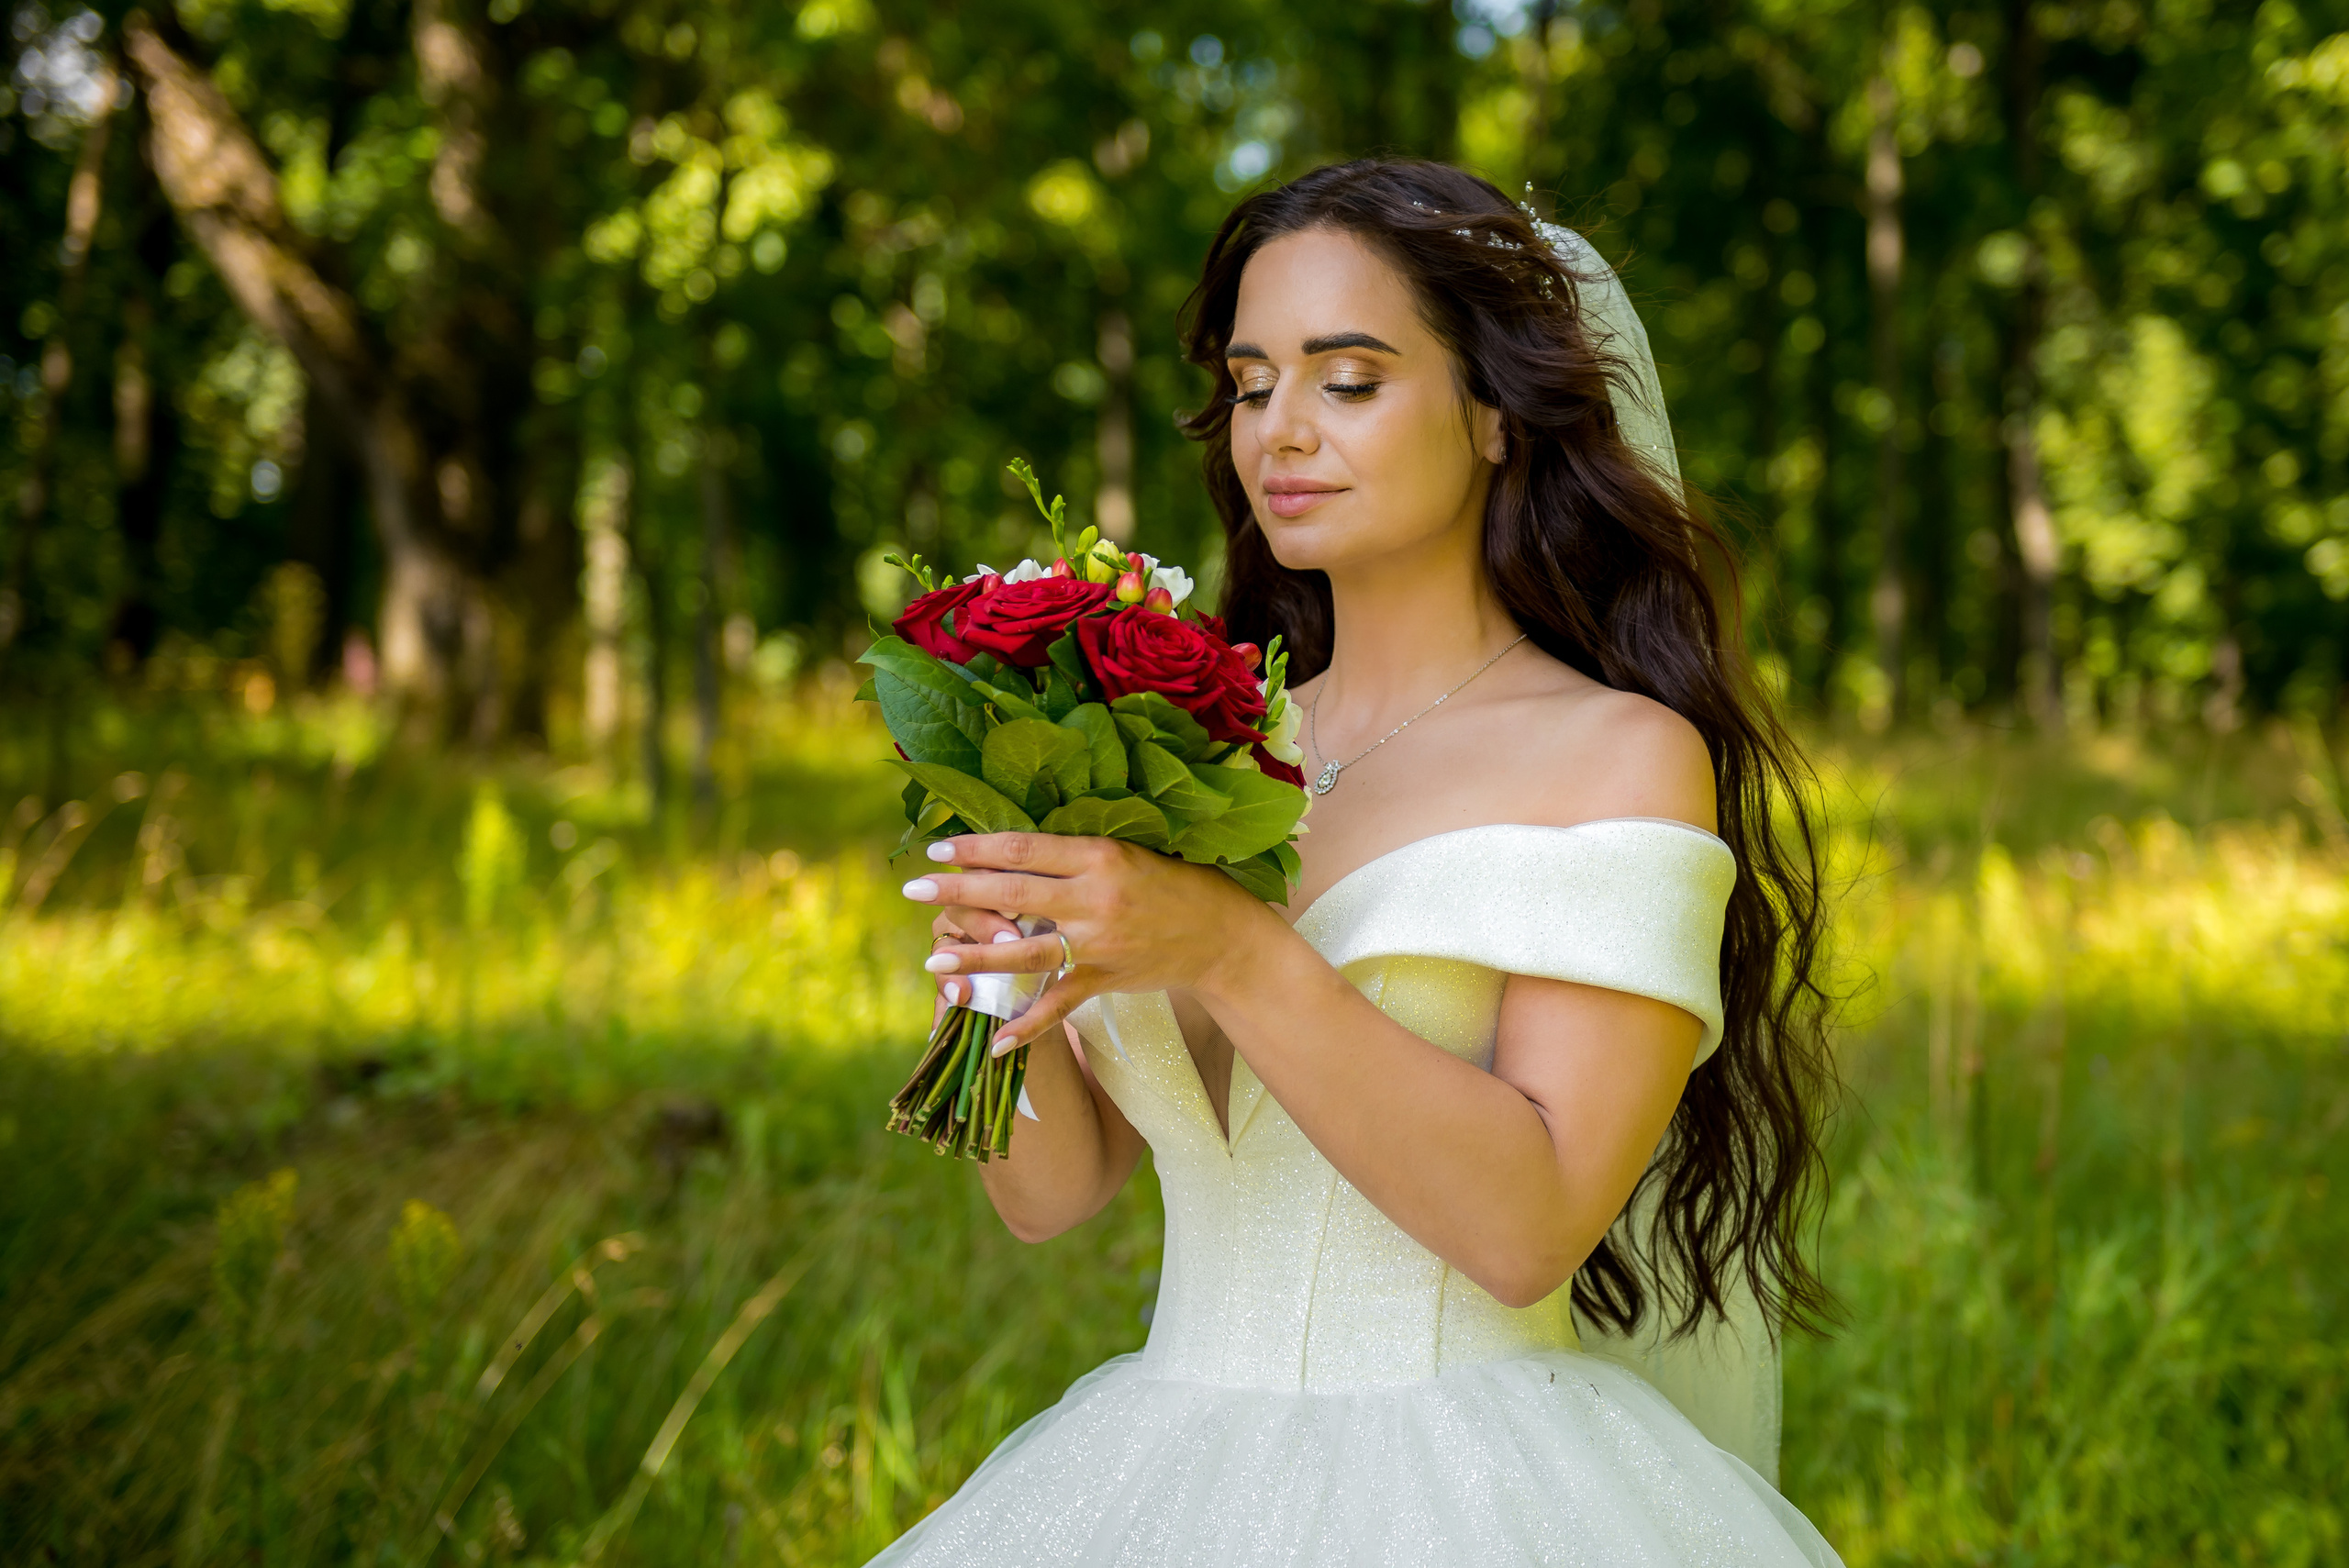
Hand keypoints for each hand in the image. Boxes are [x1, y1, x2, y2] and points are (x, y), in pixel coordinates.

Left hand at [904, 833, 1276, 1052]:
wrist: (1220, 934)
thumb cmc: (1171, 883)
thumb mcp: (1125, 852)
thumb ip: (1071, 855)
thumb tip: (1008, 851)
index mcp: (1098, 855)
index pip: (1025, 849)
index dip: (977, 848)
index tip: (937, 847)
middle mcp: (1095, 897)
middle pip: (1013, 894)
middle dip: (958, 892)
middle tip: (913, 889)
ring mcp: (1098, 942)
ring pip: (1024, 951)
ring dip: (975, 957)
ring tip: (933, 959)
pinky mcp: (1105, 980)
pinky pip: (1057, 1005)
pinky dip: (1025, 1026)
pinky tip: (992, 1041)